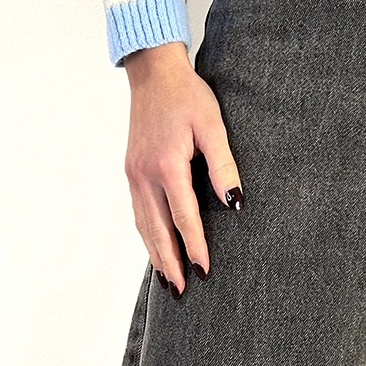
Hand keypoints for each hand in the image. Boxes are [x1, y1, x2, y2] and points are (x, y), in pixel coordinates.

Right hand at [123, 41, 243, 296]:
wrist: (154, 73)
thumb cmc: (187, 95)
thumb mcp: (213, 125)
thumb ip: (223, 164)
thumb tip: (235, 201)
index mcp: (167, 165)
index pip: (183, 217)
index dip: (195, 245)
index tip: (205, 270)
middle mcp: (145, 174)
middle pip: (157, 229)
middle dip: (169, 261)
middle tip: (181, 291)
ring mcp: (134, 173)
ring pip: (143, 223)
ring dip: (155, 252)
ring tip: (166, 278)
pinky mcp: (131, 168)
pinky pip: (138, 209)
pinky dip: (145, 232)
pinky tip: (154, 243)